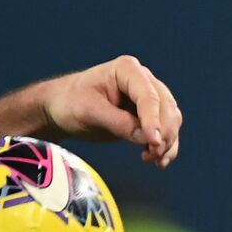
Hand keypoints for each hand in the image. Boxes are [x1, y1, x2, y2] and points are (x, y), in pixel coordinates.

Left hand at [38, 55, 182, 167]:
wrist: (60, 109)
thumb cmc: (70, 103)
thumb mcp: (89, 111)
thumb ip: (118, 123)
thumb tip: (147, 138)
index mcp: (127, 70)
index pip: (148, 96)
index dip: (154, 120)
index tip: (154, 142)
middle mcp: (142, 80)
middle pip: (166, 107)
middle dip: (164, 133)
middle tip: (152, 154)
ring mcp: (147, 97)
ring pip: (171, 119)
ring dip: (167, 141)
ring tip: (153, 160)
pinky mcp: (147, 115)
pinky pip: (166, 130)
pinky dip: (166, 146)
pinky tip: (158, 161)